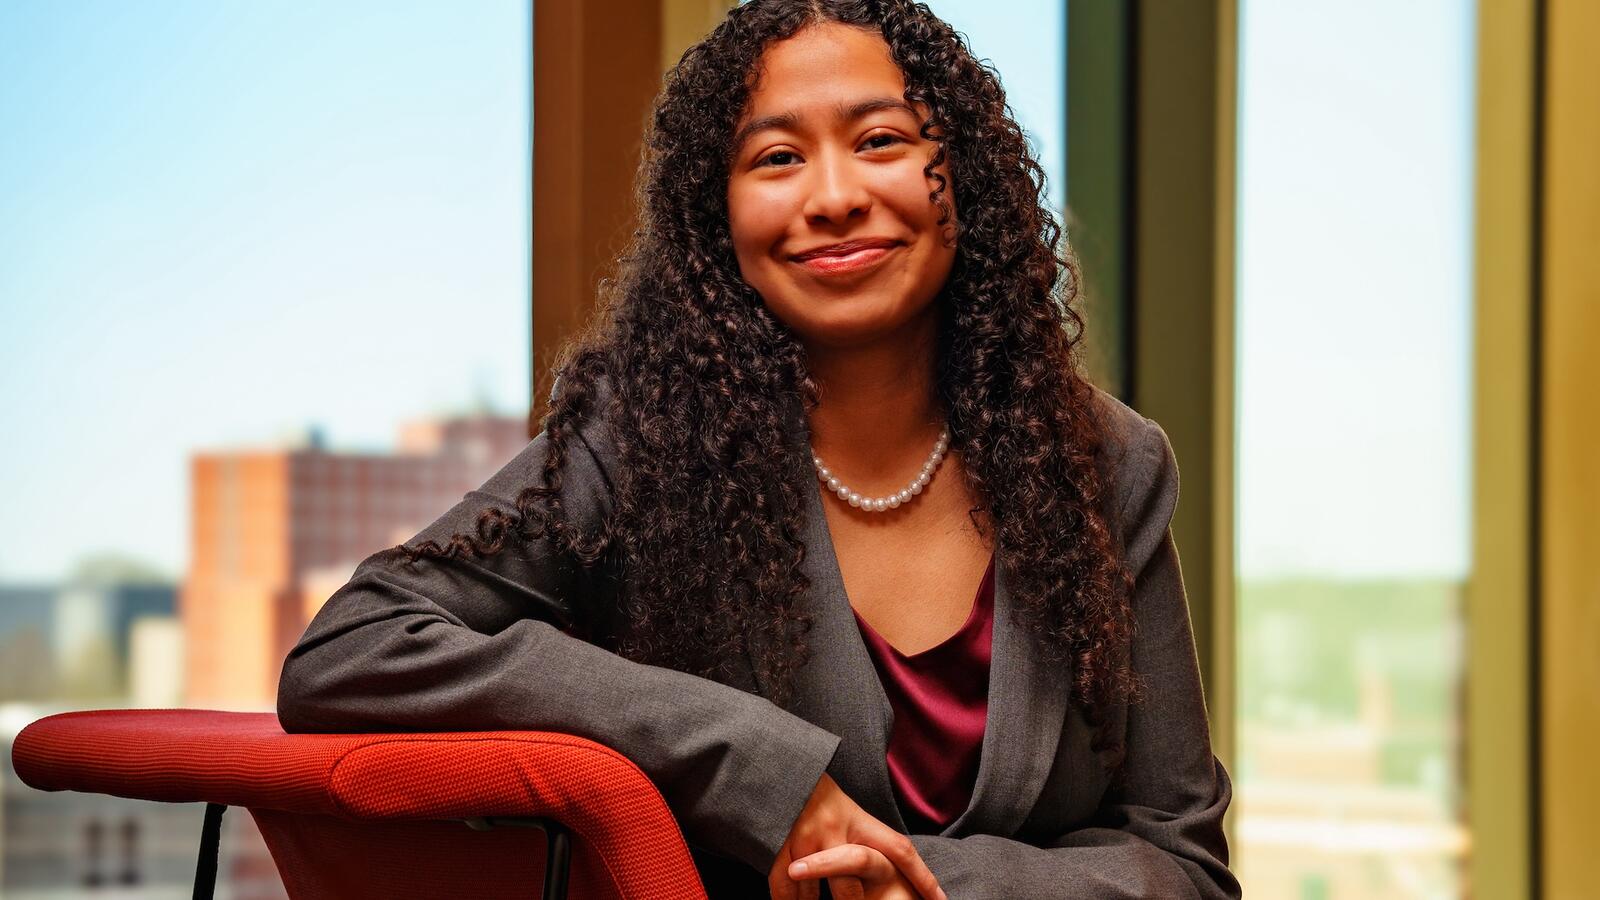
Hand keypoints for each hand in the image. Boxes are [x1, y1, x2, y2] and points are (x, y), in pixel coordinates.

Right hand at [768, 773, 945, 899]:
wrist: (773, 761)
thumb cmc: (809, 785)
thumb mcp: (842, 803)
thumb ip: (858, 831)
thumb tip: (882, 858)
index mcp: (858, 819)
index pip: (900, 850)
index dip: (923, 877)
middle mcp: (835, 831)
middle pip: (851, 890)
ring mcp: (805, 840)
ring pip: (813, 895)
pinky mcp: (778, 845)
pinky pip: (783, 888)